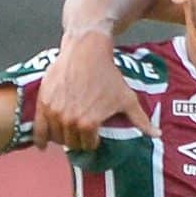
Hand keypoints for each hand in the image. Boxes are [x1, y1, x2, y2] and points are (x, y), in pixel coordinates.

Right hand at [34, 31, 156, 150]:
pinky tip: (42, 146)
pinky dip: (40, 138)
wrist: (86, 50)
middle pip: (72, 143)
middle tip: (81, 131)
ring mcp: (54, 113)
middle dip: (78, 139)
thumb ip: (140, 120)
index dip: (93, 140)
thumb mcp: (126, 98)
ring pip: (57, 137)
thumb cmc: (108, 74)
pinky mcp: (43, 103)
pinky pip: (38, 129)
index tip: (94, 133)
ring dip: (62, 137)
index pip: (89, 146)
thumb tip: (157, 135)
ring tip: (68, 131)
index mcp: (89, 124)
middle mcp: (69, 121)